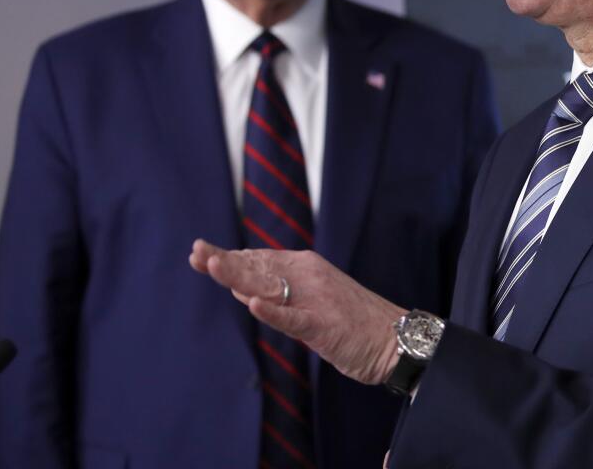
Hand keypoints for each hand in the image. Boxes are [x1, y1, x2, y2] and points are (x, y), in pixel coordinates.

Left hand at [189, 239, 404, 384]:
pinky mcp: (324, 325)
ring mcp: (316, 299)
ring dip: (240, 276)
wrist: (396, 339)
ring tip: (213, 266)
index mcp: (306, 268)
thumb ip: (278, 295)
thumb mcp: (311, 303)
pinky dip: (274, 312)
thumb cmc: (353, 322)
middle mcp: (309, 277)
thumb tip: (240, 290)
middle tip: (196, 253)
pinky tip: (252, 306)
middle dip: (226, 261)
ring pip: (270, 286)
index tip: (198, 254)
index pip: (259, 259)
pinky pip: (294, 318)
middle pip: (259, 267)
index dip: (228, 257)